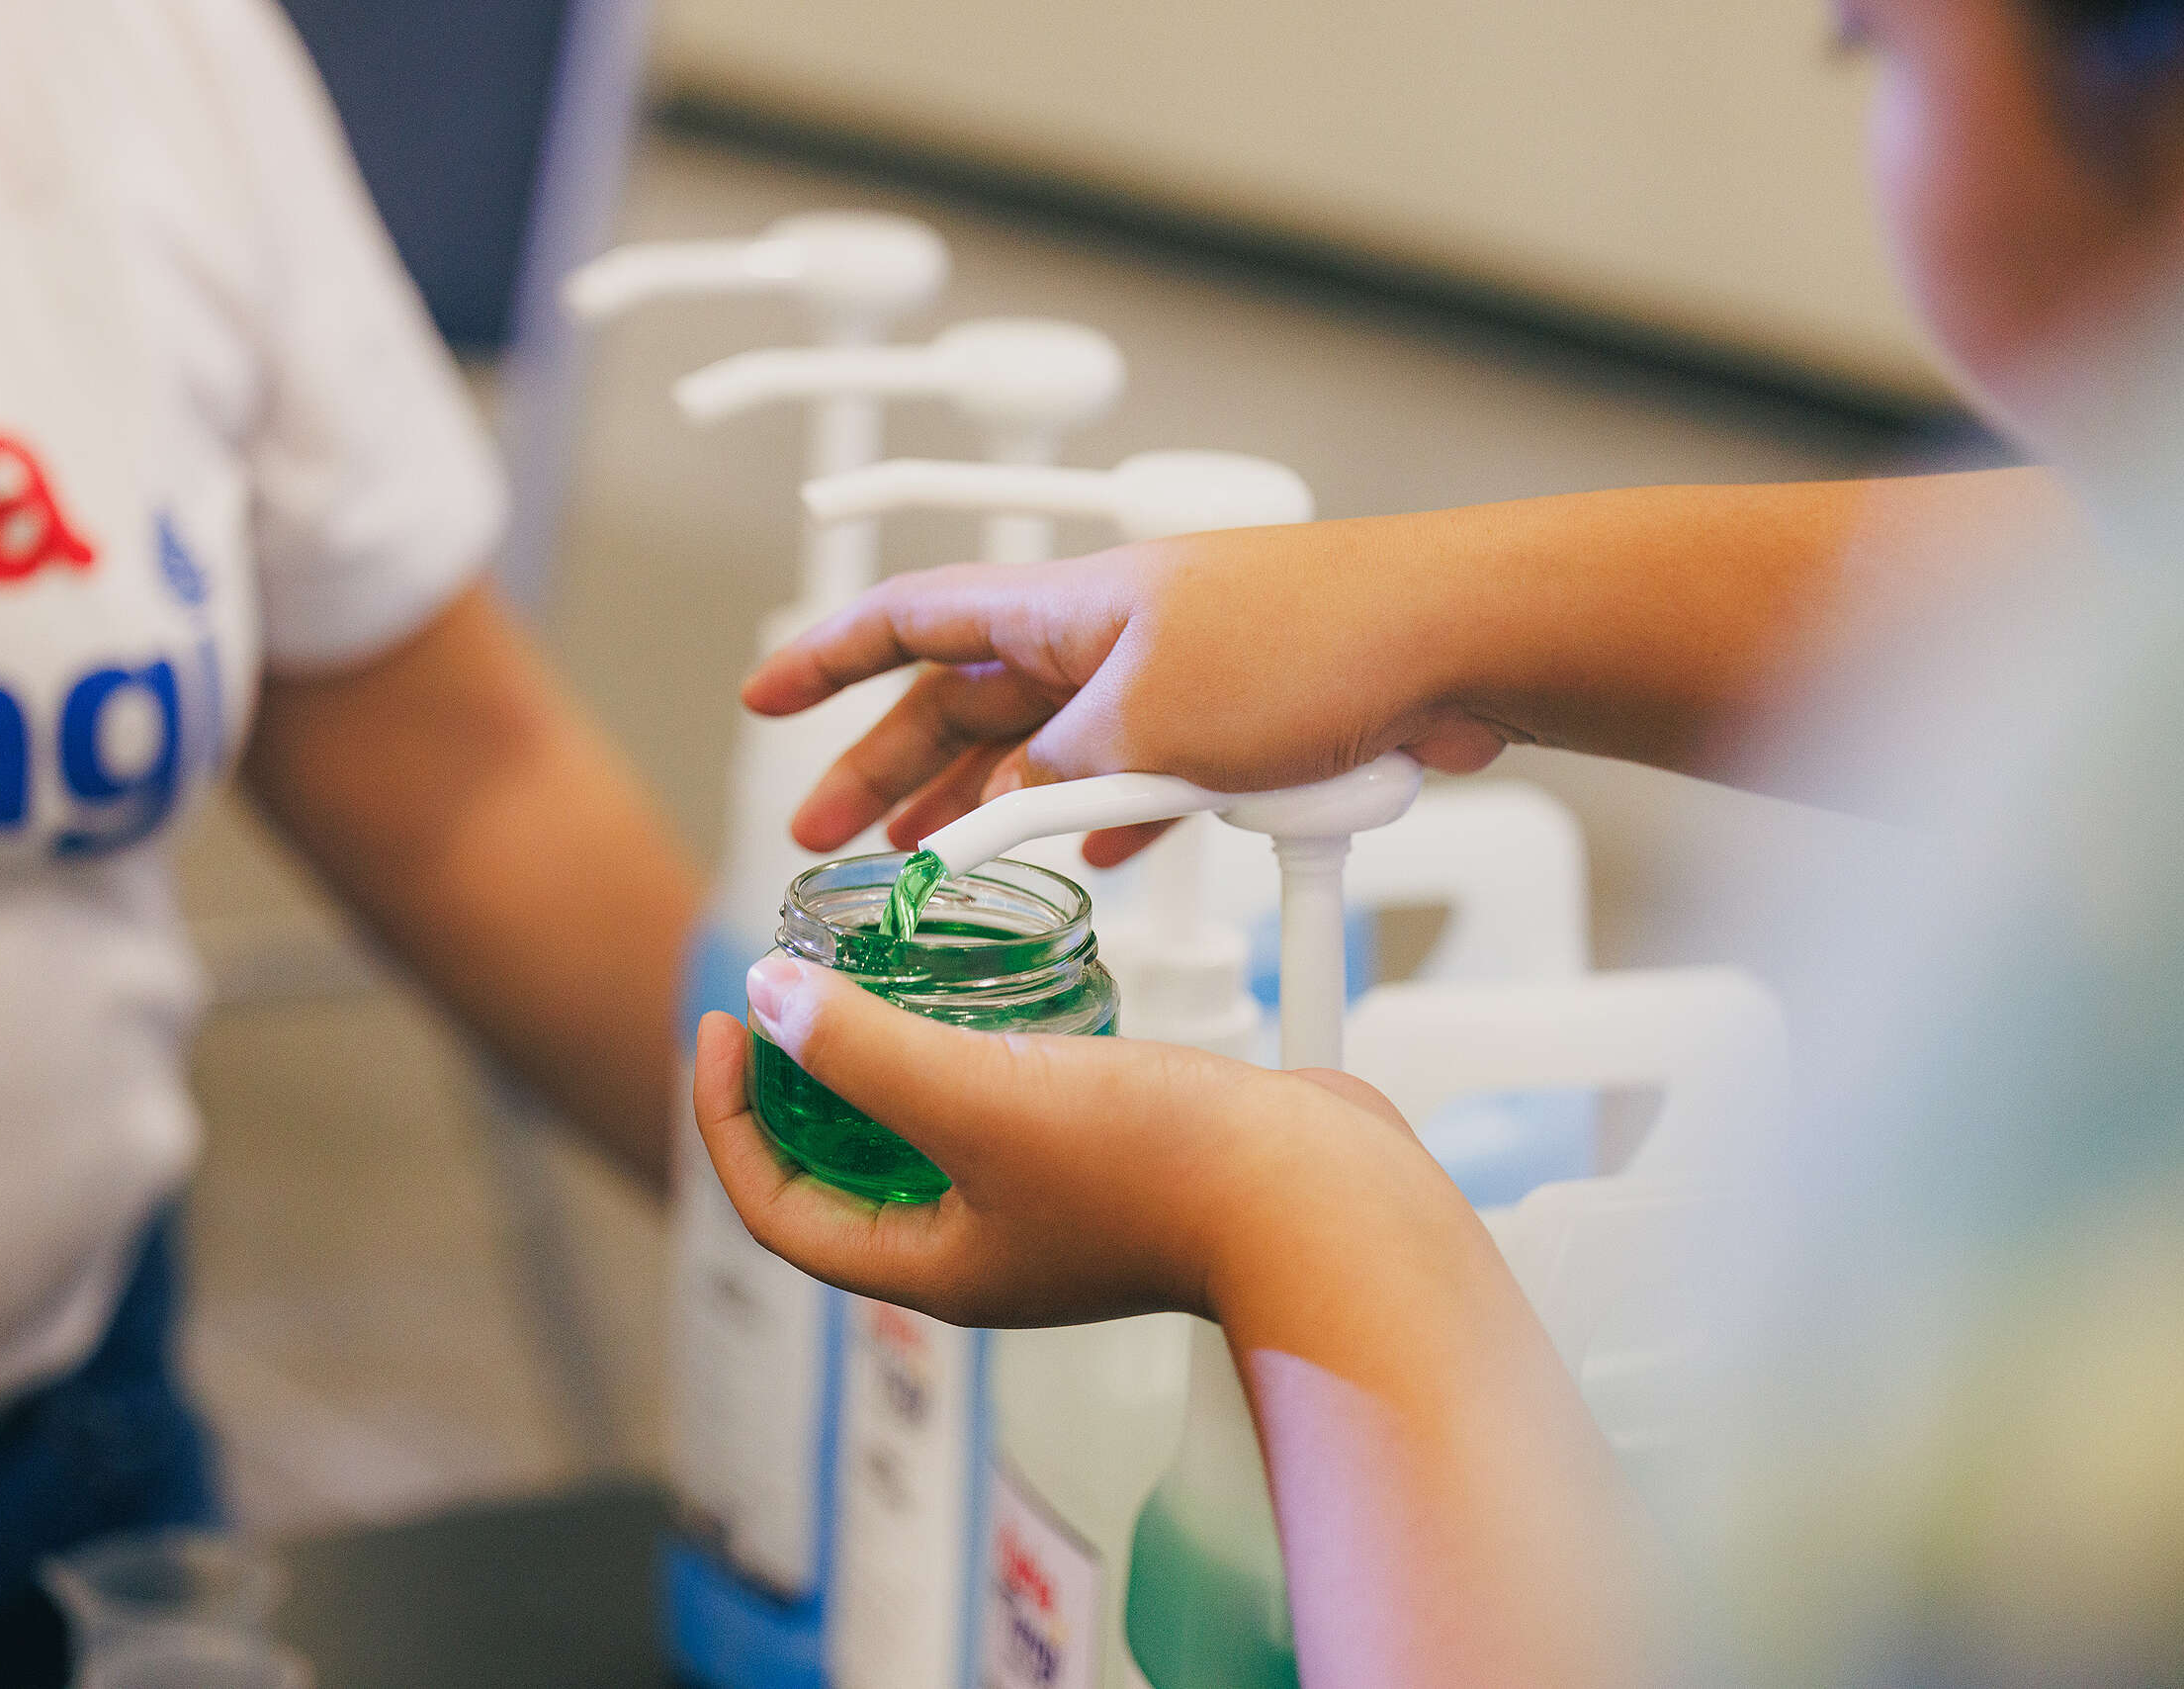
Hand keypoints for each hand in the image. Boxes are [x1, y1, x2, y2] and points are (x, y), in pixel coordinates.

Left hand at [691, 955, 1483, 1331]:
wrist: (1321, 1196)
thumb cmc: (1162, 1174)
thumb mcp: (979, 1099)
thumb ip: (862, 1051)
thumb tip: (767, 998)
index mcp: (935, 1265)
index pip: (781, 1209)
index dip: (729, 1120)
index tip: (723, 1022)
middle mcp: (984, 1245)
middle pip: (845, 1172)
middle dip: (801, 1087)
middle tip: (785, 996)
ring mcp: (1049, 1206)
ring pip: (929, 1131)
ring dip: (887, 1060)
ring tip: (871, 980)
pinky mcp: (1108, 1158)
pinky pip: (1005, 1103)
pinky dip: (974, 1048)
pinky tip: (989, 991)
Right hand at [741, 520, 1511, 864]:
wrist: (1457, 641)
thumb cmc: (1316, 643)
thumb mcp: (1150, 723)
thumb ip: (1061, 773)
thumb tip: (1015, 808)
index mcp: (1065, 607)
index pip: (911, 617)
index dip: (826, 659)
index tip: (761, 699)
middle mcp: (1104, 635)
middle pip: (963, 698)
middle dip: (887, 766)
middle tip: (828, 843)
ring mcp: (1166, 678)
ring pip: (1044, 748)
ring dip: (984, 804)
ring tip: (930, 867)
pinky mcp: (1230, 725)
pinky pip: (1134, 777)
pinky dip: (1098, 818)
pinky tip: (1085, 861)